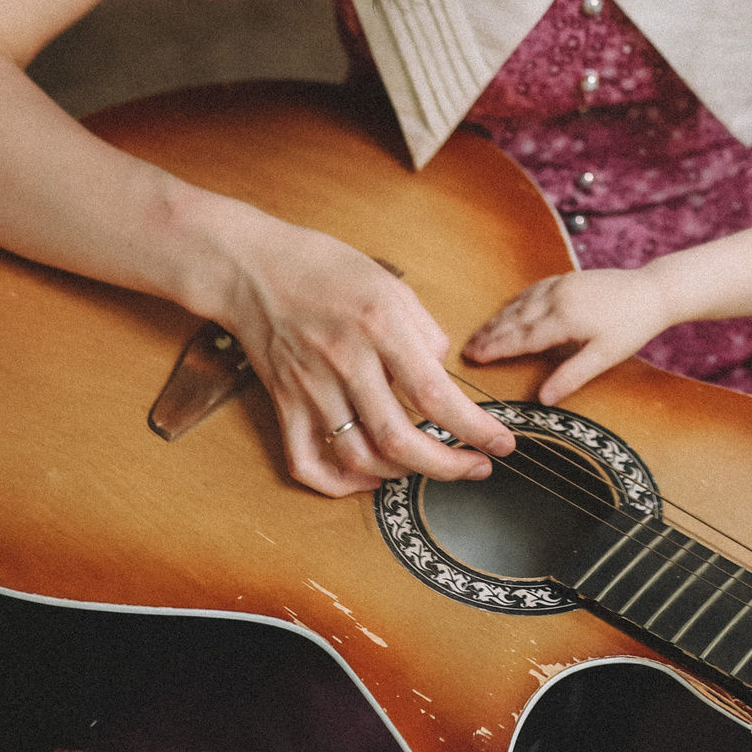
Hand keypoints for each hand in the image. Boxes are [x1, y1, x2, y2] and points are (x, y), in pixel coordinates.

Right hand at [218, 215, 515, 496]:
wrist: (249, 267)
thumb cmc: (322, 266)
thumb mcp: (389, 282)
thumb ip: (424, 329)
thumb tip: (442, 373)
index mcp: (379, 326)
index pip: (435, 394)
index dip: (474, 429)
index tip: (502, 443)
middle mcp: (345, 362)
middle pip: (400, 438)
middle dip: (448, 466)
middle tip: (477, 469)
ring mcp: (310, 387)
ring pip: (359, 456)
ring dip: (403, 474)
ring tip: (431, 468)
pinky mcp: (284, 403)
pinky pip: (306, 461)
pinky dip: (339, 484)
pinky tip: (368, 480)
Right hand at [464, 267, 674, 403]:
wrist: (653, 291)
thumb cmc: (632, 327)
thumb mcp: (605, 357)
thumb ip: (572, 376)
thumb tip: (543, 399)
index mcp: (565, 318)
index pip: (521, 337)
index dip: (495, 348)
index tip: (473, 358)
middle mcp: (558, 297)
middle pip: (514, 319)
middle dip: (489, 334)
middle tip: (466, 350)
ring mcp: (561, 284)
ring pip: (520, 303)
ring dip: (498, 319)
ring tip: (479, 334)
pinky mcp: (567, 278)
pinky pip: (532, 291)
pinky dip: (514, 303)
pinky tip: (507, 311)